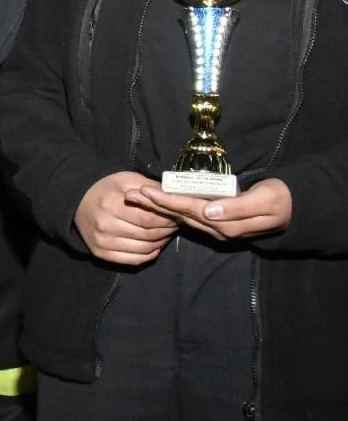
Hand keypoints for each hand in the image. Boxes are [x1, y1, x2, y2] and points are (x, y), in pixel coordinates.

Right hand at [75, 171, 178, 264]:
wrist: (78, 200)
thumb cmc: (107, 188)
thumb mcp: (127, 179)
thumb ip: (150, 187)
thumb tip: (173, 198)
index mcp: (112, 203)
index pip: (149, 217)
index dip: (167, 219)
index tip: (176, 215)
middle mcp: (105, 225)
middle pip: (147, 234)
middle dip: (167, 231)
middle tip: (174, 225)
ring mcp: (102, 241)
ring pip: (143, 249)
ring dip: (160, 243)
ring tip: (165, 234)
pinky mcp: (100, 252)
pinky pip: (133, 260)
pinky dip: (148, 255)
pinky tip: (154, 246)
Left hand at [130, 178, 293, 241]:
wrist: (291, 210)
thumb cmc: (279, 201)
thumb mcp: (264, 202)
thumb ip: (237, 208)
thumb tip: (209, 210)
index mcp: (225, 225)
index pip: (189, 211)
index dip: (166, 201)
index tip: (145, 192)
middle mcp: (216, 229)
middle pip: (179, 216)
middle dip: (154, 205)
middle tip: (129, 194)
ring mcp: (215, 227)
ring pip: (180, 217)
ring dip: (158, 207)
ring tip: (137, 197)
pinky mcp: (216, 222)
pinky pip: (188, 216)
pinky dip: (171, 208)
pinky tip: (157, 203)